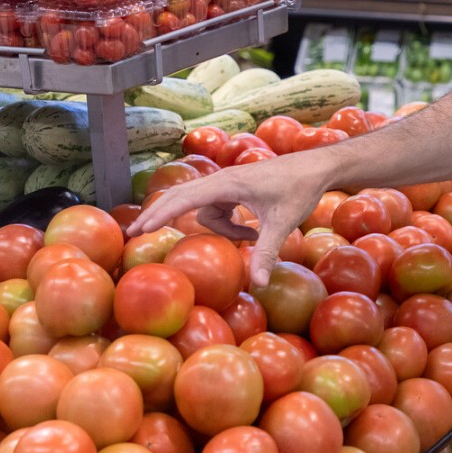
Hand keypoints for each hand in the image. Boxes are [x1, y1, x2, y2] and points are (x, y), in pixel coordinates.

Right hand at [127, 154, 329, 287]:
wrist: (316, 167)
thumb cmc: (300, 189)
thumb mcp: (283, 223)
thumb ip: (266, 252)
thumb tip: (259, 284)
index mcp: (227, 184)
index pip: (185, 198)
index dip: (160, 214)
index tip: (139, 229)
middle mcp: (223, 180)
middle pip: (181, 197)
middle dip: (161, 214)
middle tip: (135, 233)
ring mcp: (228, 183)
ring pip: (206, 208)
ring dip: (220, 228)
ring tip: (251, 237)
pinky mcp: (236, 187)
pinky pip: (219, 207)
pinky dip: (228, 222)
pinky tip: (251, 231)